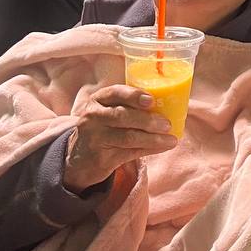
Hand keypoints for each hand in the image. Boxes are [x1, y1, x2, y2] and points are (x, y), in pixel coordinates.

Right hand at [63, 85, 177, 192]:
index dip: (134, 95)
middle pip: (122, 116)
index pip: (115, 92)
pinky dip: (149, 149)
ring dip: (154, 138)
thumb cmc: (103, 128)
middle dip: (148, 120)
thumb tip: (167, 107)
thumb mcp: (108, 112)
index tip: (151, 100)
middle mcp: (93, 117)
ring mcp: (95, 138)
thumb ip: (129, 107)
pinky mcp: (101, 158)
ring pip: (128, 137)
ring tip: (171, 140)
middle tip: (168, 124)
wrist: (79, 158)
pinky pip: (130, 153)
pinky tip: (162, 147)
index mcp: (97, 100)